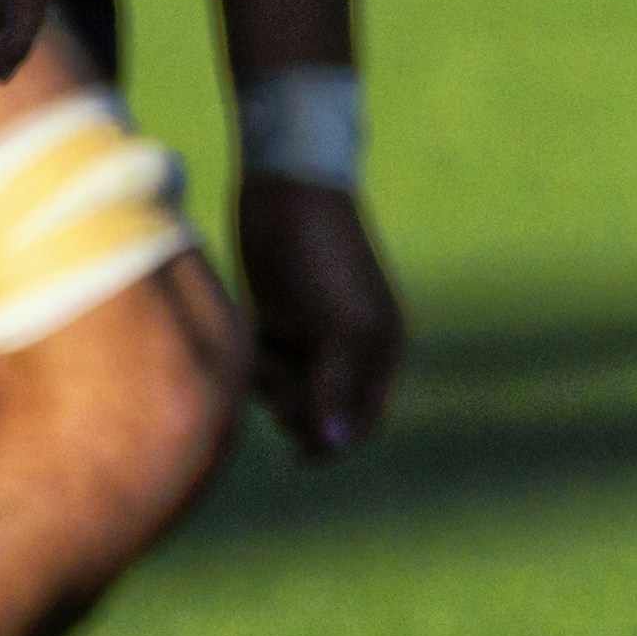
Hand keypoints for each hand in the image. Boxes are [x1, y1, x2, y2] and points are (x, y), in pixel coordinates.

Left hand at [234, 176, 404, 459]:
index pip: (361, 426)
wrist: (283, 190)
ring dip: (269, 380)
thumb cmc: (318, 255)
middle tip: (275, 362)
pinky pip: (265, 369)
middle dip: (291, 402)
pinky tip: (254, 327)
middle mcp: (354, 350)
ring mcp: (315, 336)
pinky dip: (255, 361)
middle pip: (318, 416)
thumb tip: (334, 446)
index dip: (326, 433)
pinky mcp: (280, 322)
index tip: (290, 411)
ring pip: (287, 394)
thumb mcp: (337, 326)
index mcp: (382, 349)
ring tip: (263, 337)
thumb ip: (338, 388)